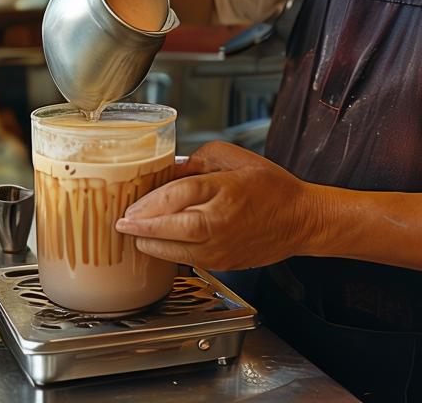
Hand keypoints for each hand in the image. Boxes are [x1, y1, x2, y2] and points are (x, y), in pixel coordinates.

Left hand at [114, 141, 316, 269]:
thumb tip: (171, 170)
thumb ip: (199, 160)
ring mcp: (223, 247)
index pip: (180, 194)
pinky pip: (189, 260)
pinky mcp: (223, 263)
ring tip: (133, 235)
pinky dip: (169, 254)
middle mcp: (222, 222)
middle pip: (174, 226)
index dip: (151, 202)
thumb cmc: (270, 186)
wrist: (299, 220)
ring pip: (177, 251)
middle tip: (122, 224)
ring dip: (152, 244)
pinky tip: (156, 245)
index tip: (130, 206)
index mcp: (226, 190)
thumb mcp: (233, 158)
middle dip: (143, 227)